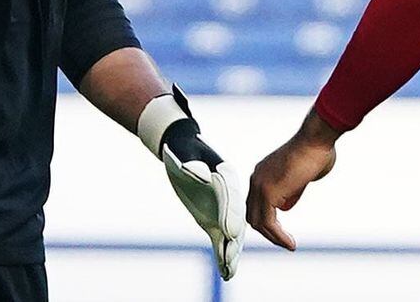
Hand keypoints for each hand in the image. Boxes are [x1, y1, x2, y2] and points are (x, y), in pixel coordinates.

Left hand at [138, 87, 245, 279]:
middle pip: (235, 218)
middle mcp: (229, 195)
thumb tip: (204, 176)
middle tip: (232, 256)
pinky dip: (223, 253)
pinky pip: (221, 238)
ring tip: (229, 270)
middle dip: (234, 239)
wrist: (183, 150)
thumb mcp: (188, 155)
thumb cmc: (184, 150)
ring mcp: (223, 208)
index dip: (232, 215)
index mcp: (226, 177)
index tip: (232, 231)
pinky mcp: (214, 219)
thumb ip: (195, 166)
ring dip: (231, 251)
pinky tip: (225, 270)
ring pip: (231, 232)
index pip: (231, 198)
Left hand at [246, 109, 338, 250]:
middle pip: (253, 213)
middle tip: (285, 241)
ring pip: (258, 221)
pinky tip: (290, 243)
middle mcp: (257, 178)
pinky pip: (268, 223)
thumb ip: (292, 190)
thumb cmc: (316, 152)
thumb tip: (287, 205)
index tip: (281, 232)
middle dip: (268, 232)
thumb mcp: (301, 176)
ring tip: (289, 245)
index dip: (267, 220)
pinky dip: (278, 236)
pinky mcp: (268, 192)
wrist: (316, 139)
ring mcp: (260, 185)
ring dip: (273, 237)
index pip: (256, 203)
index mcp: (262, 172)